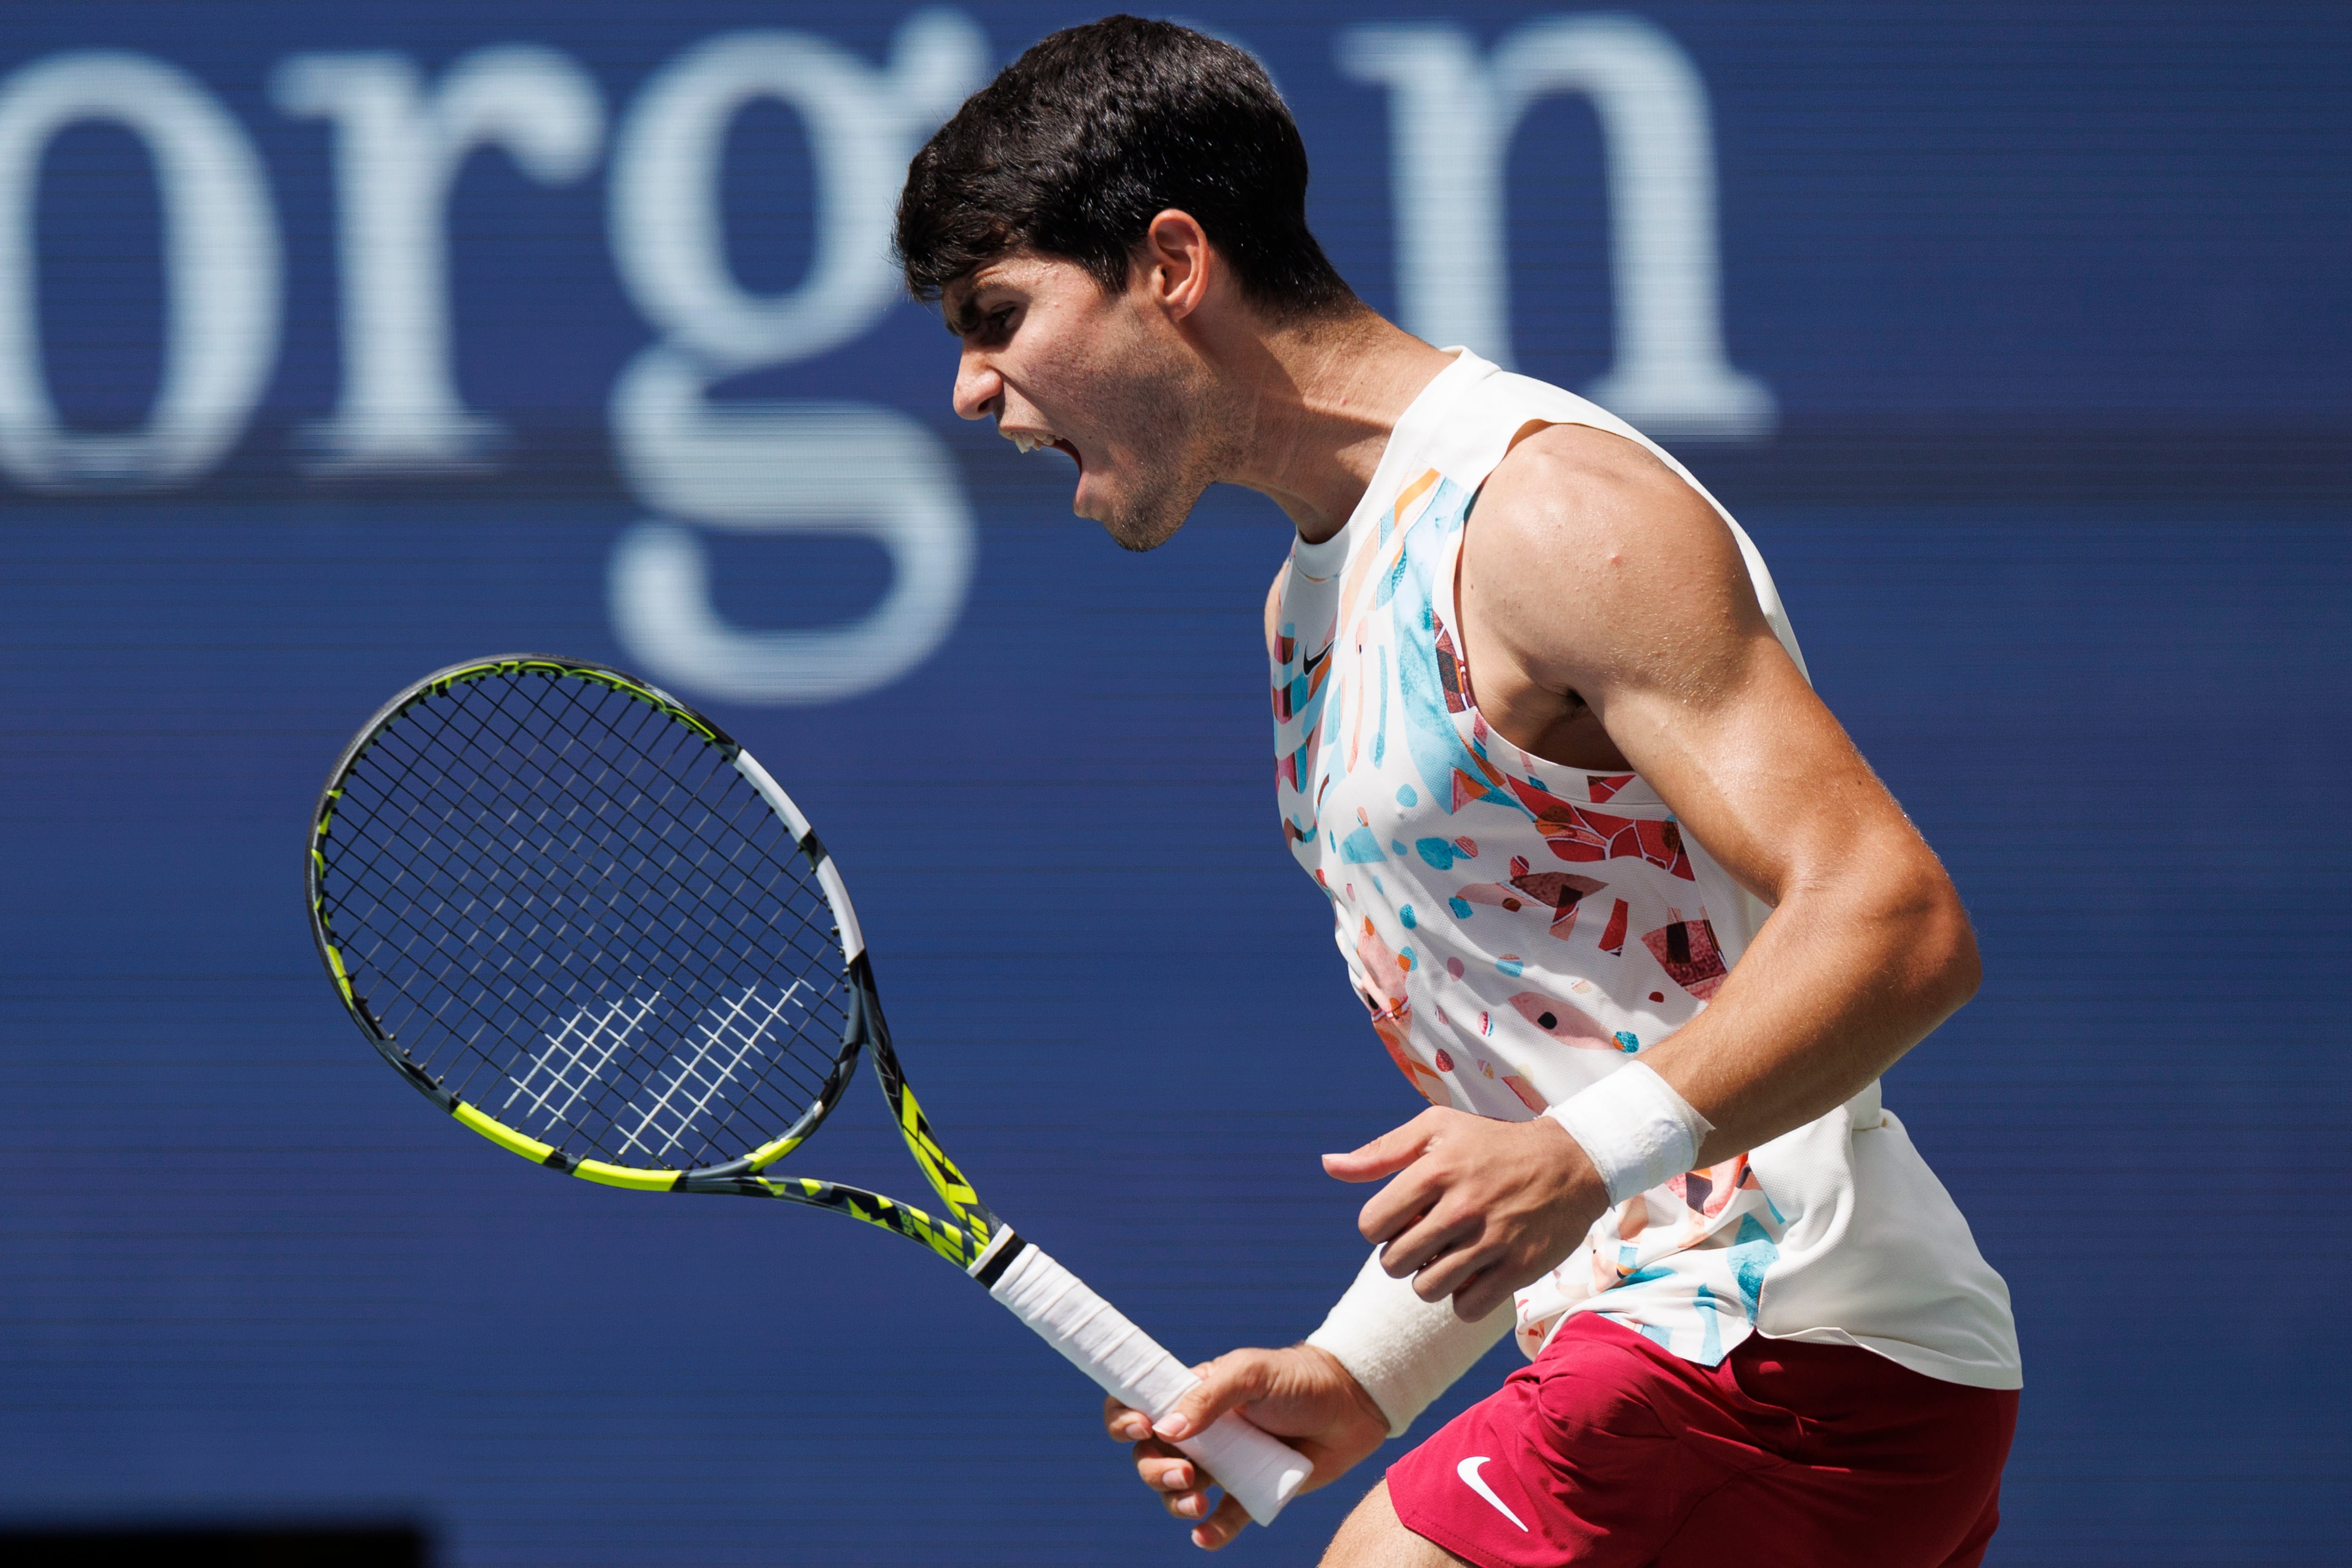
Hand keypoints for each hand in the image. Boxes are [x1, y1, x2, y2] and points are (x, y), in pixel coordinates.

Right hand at [1102, 1343, 1387, 1550]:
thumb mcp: (1251, 1374)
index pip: (1138, 1405)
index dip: (1125, 1420)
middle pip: (1151, 1457)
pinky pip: (1221, 1520)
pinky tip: (1204, 1537)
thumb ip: (1207, 1396)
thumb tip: (1164, 1428)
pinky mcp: (1250, 1492)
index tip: (1141, 1428)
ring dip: (1175, 1503)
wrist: (1352, 1407)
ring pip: (1179, 1492)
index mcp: (1191, 1396)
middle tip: (1185, 1473)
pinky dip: (1208, 1532)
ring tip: (1199, 1503)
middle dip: (1154, 1470)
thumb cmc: (1298, 1379)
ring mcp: (1224, 1464)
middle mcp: (1201, 1432)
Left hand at [1325, 1106, 1606, 1321]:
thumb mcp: (1435, 1129)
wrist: (1571, 1161)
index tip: (1400, 1219)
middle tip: (1426, 1239)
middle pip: (1394, 1264)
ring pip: (1426, 1290)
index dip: (1379, 1227)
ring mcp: (1493, 1239)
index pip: (1371, 1225)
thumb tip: (1328, 1165)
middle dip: (1402, 1256)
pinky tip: (1475, 1273)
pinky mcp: (1520, 1267)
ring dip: (1431, 1279)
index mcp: (1434, 1170)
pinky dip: (1464, 1299)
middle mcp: (1462, 1206)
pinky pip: (1466, 1308)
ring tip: (1450, 1256)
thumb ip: (1379, 1152)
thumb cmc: (1491, 1144)